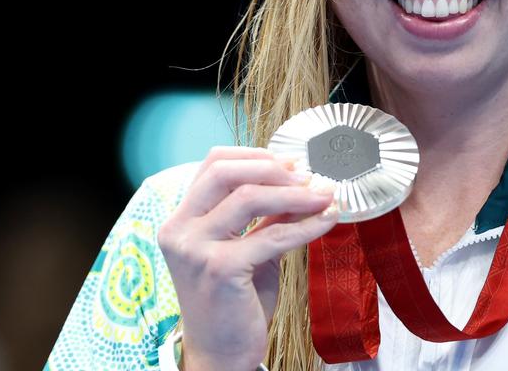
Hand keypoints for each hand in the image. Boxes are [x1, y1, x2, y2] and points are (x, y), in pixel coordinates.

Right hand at [158, 146, 337, 369]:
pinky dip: (306, 225)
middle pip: (225, 172)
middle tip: (309, 175)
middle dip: (273, 168)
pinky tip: (327, 220)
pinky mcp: (220, 269)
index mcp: (181, 220)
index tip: (290, 161)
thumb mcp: (246, 247)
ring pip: (250, 198)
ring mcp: (196, 249)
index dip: (254, 155)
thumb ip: (264, 216)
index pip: (212, 164)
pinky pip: (273, 235)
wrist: (221, 354)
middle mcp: (180, 230)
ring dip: (295, 194)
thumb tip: (300, 181)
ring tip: (324, 195)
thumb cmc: (233, 301)